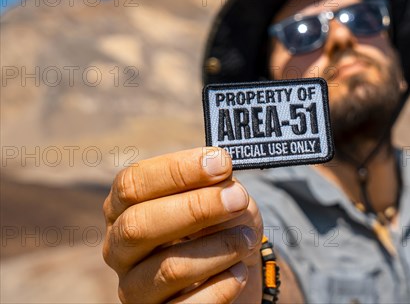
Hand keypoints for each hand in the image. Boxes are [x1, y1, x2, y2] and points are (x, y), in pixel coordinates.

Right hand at [102, 147, 263, 302]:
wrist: (236, 271)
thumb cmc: (221, 224)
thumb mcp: (221, 196)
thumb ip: (215, 184)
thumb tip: (221, 176)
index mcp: (124, 207)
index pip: (133, 183)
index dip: (177, 170)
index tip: (221, 162)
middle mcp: (119, 248)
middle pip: (139, 224)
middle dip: (196, 207)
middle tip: (238, 199)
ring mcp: (134, 288)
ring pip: (169, 268)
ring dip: (220, 247)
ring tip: (247, 238)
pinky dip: (221, 286)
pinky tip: (239, 273)